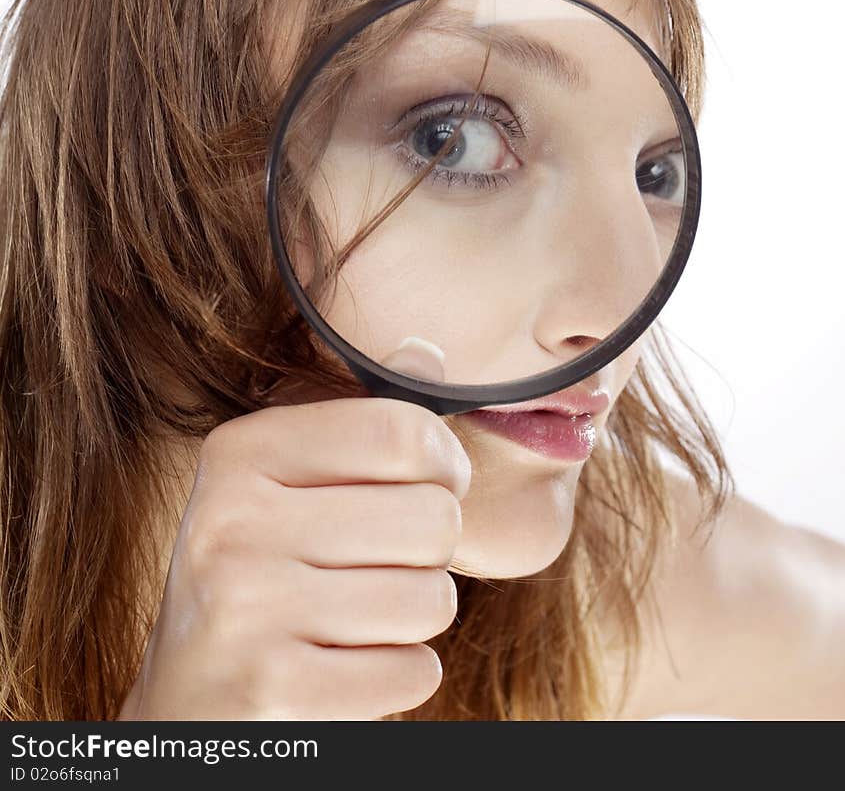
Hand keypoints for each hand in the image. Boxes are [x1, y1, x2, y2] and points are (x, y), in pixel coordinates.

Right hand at [116, 344, 469, 720]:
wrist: (186, 701)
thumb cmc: (256, 573)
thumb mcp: (282, 481)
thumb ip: (360, 419)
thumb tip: (427, 353)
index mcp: (241, 451)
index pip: (403, 432)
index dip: (446, 461)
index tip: (437, 482)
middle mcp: (233, 520)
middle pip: (433, 518)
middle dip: (431, 551)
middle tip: (385, 562)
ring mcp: (247, 607)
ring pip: (432, 600)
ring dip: (417, 616)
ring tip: (362, 615)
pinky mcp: (273, 687)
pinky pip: (413, 672)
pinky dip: (401, 674)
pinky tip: (350, 665)